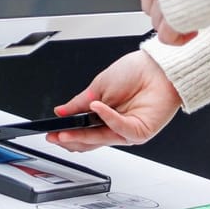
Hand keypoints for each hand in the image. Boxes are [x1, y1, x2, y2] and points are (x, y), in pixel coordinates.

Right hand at [45, 49, 182, 152]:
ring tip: (66, 130)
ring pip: (102, 140)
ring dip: (82, 135)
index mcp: (104, 116)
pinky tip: (97, 108)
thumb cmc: (134, 73)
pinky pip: (120, 129)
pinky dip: (107, 118)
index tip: (51, 132)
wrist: (157, 67)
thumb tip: (61, 111)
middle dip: (70, 139)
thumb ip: (79, 103)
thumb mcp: (98, 86)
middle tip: (54, 136)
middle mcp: (115, 126)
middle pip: (89, 141)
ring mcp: (127, 131)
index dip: (66, 134)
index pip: (82, 133)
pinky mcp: (140, 132)